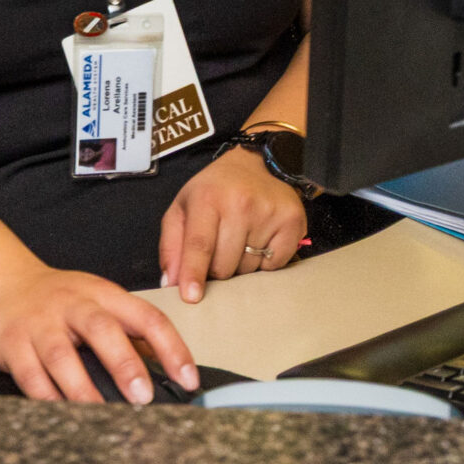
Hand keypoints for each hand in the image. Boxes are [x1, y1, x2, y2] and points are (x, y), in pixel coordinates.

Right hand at [0, 265, 198, 403]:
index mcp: (102, 293)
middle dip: (124, 363)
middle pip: (101, 328)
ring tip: (101, 414)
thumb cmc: (58, 300)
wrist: (1, 285)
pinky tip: (63, 413)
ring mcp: (39, 323)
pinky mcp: (12, 344)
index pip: (144, 316)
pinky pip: (30, 375)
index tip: (187, 379)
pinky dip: (47, 397)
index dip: (170, 347)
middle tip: (142, 396)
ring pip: (61, 355)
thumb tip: (170, 369)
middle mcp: (71, 304)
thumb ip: (130, 331)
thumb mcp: (98, 301)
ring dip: (83, 388)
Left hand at [157, 147, 308, 303]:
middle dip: (216, 270)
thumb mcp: (182, 208)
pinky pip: (274, 265)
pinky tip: (259, 242)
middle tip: (217, 250)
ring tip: (238, 242)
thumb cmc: (213, 192)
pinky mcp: (292, 222)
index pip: (200, 244)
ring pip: (249, 270)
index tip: (191, 298)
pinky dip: (264, 263)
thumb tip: (172, 283)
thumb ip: (171, 246)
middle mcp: (240, 203)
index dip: (194, 273)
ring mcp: (269, 212)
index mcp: (208, 198)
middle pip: (224, 265)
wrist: (253, 165)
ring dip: (239, 266)